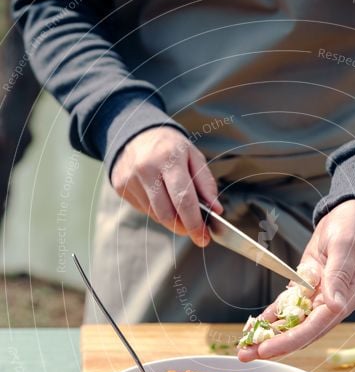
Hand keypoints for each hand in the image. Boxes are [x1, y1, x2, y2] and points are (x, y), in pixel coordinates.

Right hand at [111, 127, 222, 246]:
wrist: (135, 133)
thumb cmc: (171, 147)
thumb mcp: (194, 156)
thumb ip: (206, 184)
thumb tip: (216, 211)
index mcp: (168, 158)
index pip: (183, 199)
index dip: (195, 223)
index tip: (204, 238)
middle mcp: (146, 169)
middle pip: (167, 214)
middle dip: (185, 228)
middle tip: (198, 234)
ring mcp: (130, 179)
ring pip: (156, 215)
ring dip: (173, 221)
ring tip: (182, 212)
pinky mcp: (121, 188)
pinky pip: (145, 210)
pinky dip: (158, 212)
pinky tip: (162, 198)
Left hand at [237, 199, 354, 360]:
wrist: (354, 212)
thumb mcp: (346, 247)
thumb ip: (338, 277)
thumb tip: (334, 305)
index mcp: (346, 298)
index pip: (315, 327)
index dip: (290, 340)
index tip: (267, 349)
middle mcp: (332, 304)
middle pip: (301, 332)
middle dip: (273, 345)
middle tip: (245, 355)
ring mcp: (319, 297)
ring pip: (291, 323)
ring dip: (268, 336)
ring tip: (243, 348)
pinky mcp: (308, 287)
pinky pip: (287, 307)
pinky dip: (272, 318)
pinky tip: (254, 328)